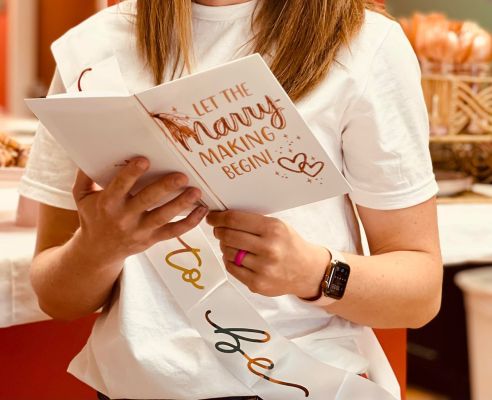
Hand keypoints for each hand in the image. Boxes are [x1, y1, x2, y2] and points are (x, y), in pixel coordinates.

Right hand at [72, 157, 207, 264]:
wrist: (97, 252)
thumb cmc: (92, 217)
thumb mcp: (82, 197)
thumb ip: (85, 176)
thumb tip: (91, 152)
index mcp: (108, 203)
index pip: (120, 187)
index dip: (132, 174)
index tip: (145, 160)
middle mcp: (124, 218)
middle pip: (147, 201)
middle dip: (164, 188)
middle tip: (182, 176)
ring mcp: (140, 231)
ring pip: (163, 217)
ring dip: (181, 204)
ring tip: (196, 191)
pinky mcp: (152, 240)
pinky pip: (173, 232)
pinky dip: (189, 223)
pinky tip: (202, 210)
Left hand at [206, 210, 329, 297]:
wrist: (307, 271)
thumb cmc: (290, 245)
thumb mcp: (278, 226)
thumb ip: (253, 222)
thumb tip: (223, 217)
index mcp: (273, 229)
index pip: (235, 220)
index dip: (218, 217)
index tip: (212, 216)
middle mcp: (269, 249)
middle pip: (228, 236)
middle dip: (219, 231)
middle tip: (218, 229)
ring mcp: (263, 268)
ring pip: (227, 252)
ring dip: (225, 246)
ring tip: (232, 244)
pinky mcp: (257, 284)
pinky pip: (231, 268)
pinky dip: (230, 260)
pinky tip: (237, 257)